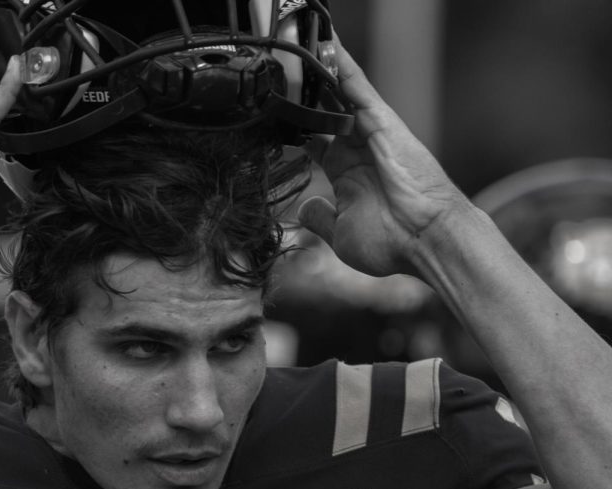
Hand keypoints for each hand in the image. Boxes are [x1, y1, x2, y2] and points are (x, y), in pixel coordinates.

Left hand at [297, 42, 468, 278]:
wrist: (425, 240)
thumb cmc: (393, 243)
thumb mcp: (341, 233)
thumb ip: (320, 217)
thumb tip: (306, 207)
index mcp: (346, 171)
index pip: (313, 138)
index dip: (293, 125)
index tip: (270, 114)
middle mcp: (357, 146)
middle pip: (323, 108)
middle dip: (302, 89)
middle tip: (277, 65)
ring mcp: (369, 131)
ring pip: (337, 89)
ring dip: (317, 66)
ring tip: (293, 38)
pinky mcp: (381, 120)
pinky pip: (357, 84)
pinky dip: (340, 63)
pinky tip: (323, 41)